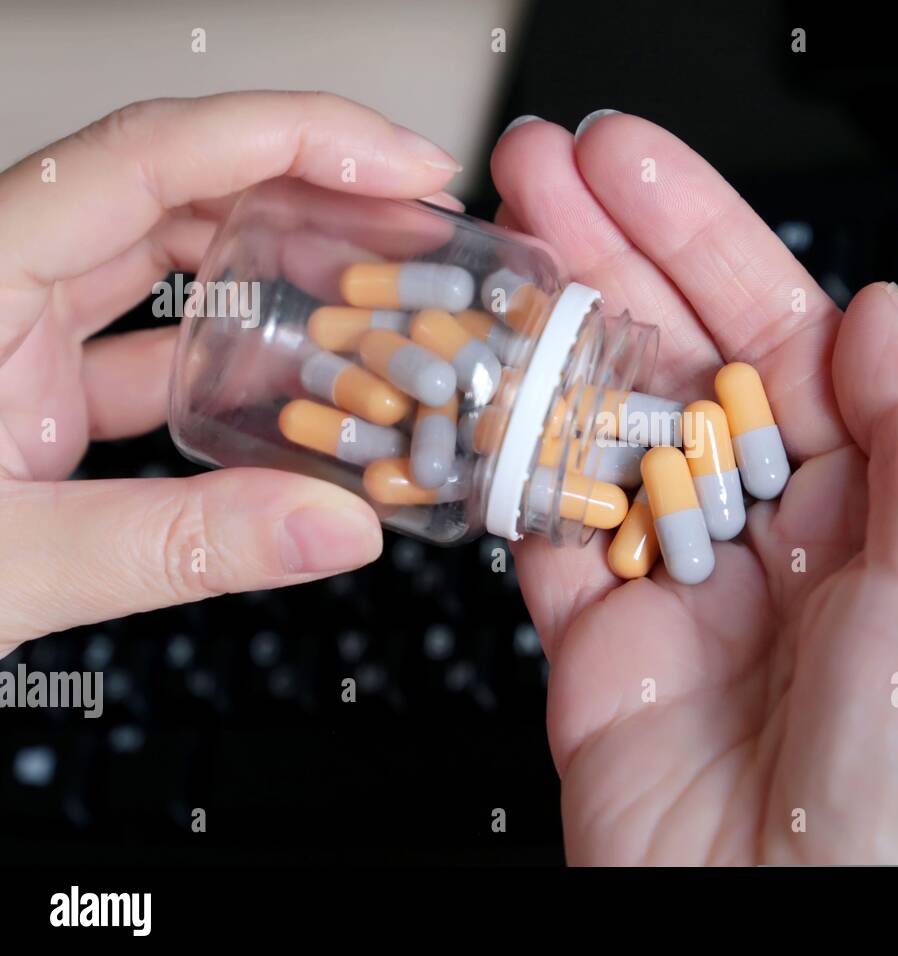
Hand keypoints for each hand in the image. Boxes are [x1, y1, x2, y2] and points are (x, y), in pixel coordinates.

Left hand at [0, 92, 462, 654]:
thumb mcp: (3, 565)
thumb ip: (178, 546)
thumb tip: (333, 527)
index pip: (151, 157)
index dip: (292, 138)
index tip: (396, 164)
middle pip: (178, 188)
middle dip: (311, 190)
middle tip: (416, 217)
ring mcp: (12, 340)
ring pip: (170, 264)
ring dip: (279, 272)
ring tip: (376, 291)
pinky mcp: (30, 397)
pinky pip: (151, 350)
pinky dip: (232, 364)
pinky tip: (296, 389)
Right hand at [492, 112, 897, 863]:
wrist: (811, 952)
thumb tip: (882, 312)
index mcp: (878, 513)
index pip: (788, 341)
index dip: (711, 245)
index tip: (637, 171)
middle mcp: (779, 545)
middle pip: (684, 370)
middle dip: (612, 267)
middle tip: (536, 178)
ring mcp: (682, 594)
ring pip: (604, 437)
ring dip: (548, 346)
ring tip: (489, 256)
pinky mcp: (598, 654)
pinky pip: (544, 539)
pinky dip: (505, 468)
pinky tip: (472, 389)